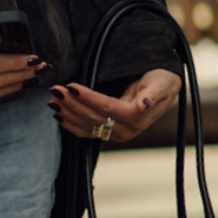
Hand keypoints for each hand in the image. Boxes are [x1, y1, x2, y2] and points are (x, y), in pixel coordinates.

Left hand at [48, 68, 181, 142]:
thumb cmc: (161, 82)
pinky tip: (59, 116)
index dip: (87, 97)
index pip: (106, 107)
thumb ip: (151, 95)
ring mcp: (117, 134)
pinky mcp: (110, 134)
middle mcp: (126, 130)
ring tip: (53, 101)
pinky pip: (87, 132)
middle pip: (93, 117)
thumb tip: (142, 105)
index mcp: (136, 117)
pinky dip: (71, 125)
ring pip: (87, 126)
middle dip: (72, 104)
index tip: (71, 86)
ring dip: (68, 114)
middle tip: (56, 90)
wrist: (165, 91)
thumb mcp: (160, 84)